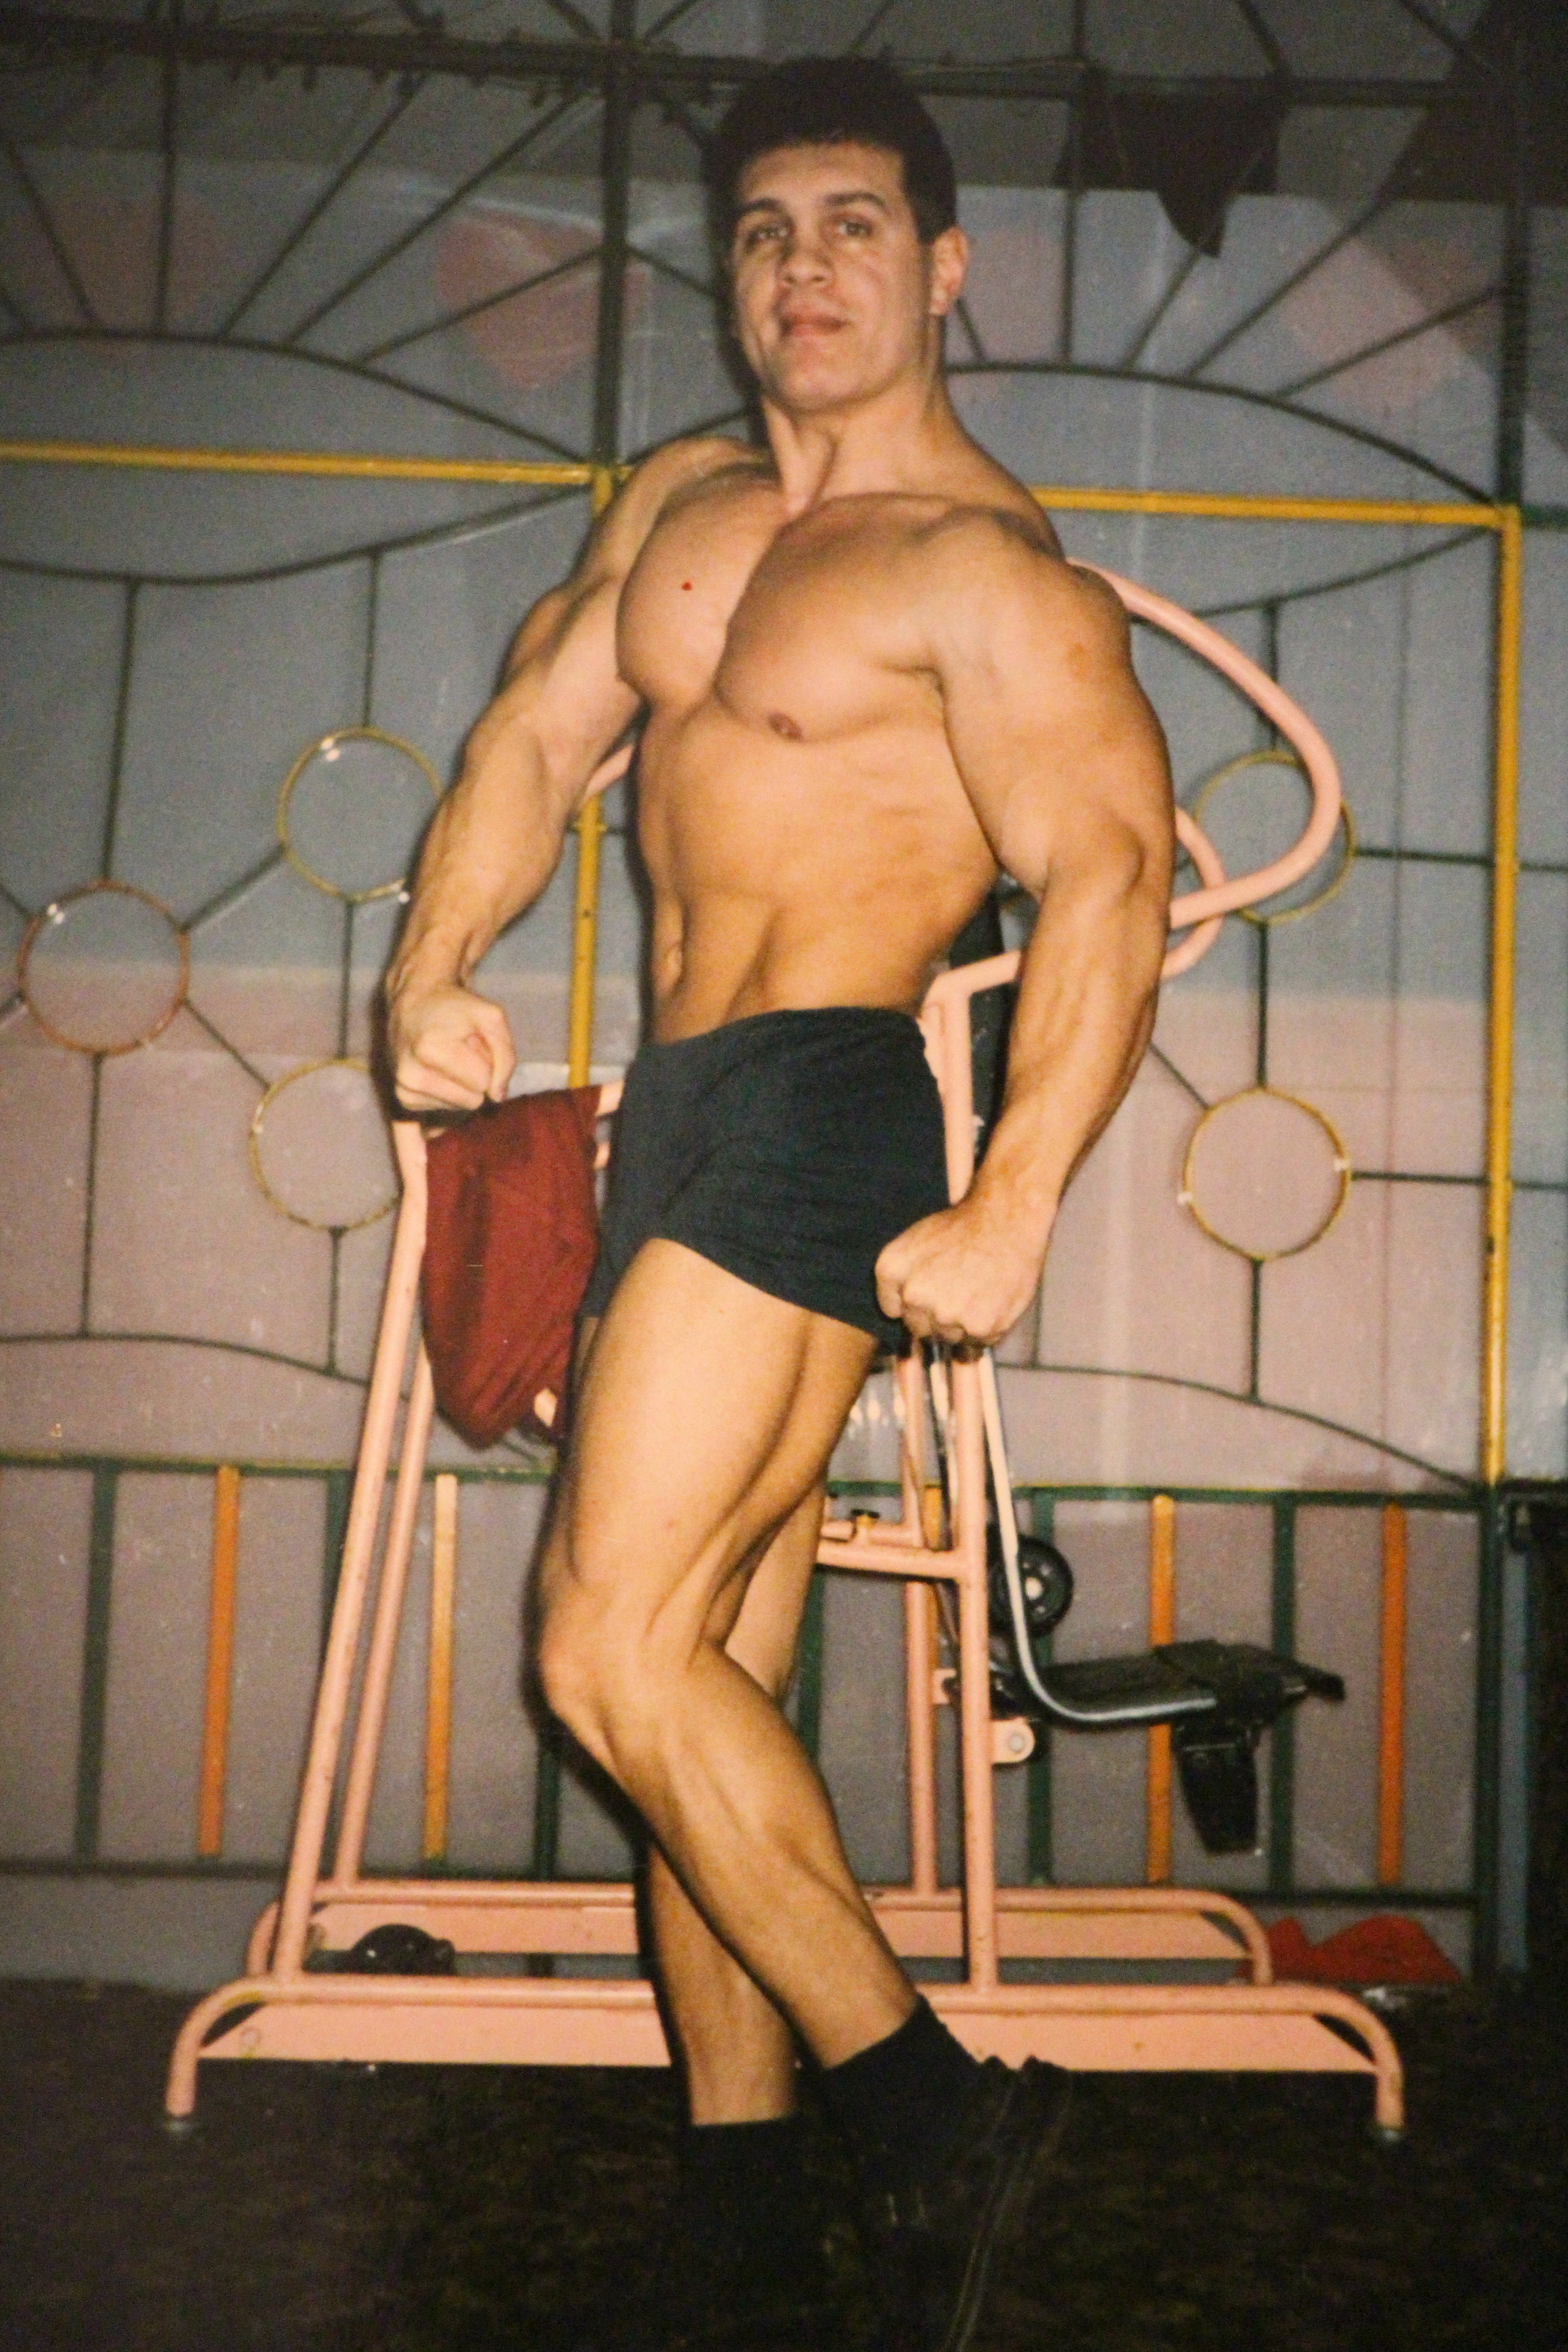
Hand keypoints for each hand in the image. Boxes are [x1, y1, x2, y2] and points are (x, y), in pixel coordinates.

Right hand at [387, 979, 515, 1112]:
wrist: (416, 1002)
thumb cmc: (456, 1007)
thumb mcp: (491, 1017)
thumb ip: (505, 1056)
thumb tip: (497, 1097)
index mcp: (429, 1051)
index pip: (483, 1082)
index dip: (484, 1061)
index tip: (469, 1040)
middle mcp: (410, 1076)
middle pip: (472, 1100)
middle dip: (473, 1075)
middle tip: (458, 1049)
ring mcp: (404, 1090)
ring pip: (460, 1107)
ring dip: (460, 1084)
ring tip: (446, 1057)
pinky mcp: (404, 1099)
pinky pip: (437, 1115)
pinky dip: (443, 1100)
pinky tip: (434, 1087)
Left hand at [875, 1197, 1048, 1348]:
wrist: (1006, 1220)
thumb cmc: (962, 1227)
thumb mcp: (913, 1241)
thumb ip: (898, 1278)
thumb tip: (897, 1314)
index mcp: (892, 1270)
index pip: (892, 1310)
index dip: (914, 1302)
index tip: (932, 1287)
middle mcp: (914, 1296)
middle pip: (920, 1328)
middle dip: (936, 1315)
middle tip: (959, 1288)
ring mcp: (947, 1314)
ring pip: (950, 1337)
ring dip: (962, 1323)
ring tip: (979, 1290)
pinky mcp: (980, 1327)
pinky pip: (978, 1341)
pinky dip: (987, 1326)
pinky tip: (993, 1299)